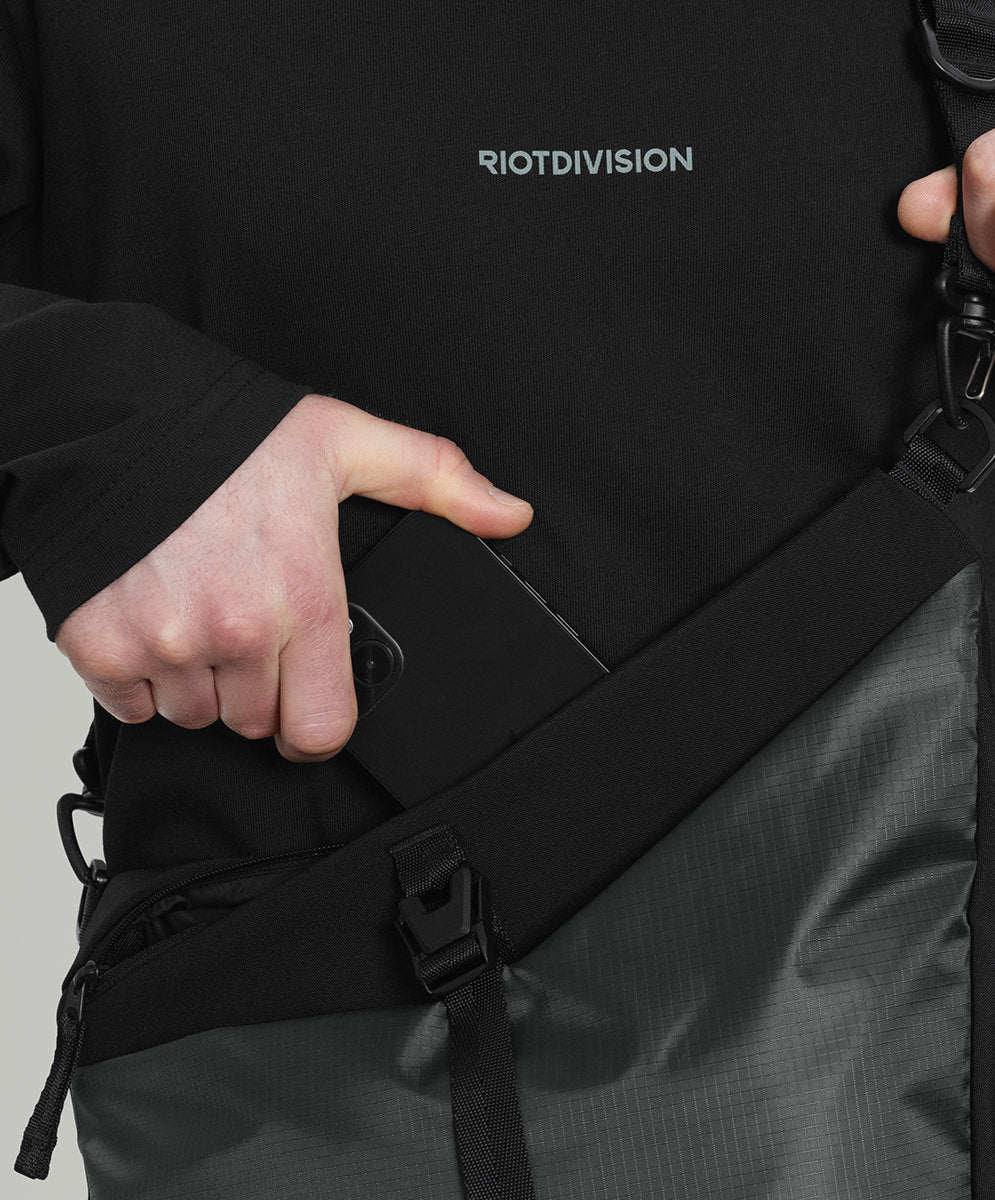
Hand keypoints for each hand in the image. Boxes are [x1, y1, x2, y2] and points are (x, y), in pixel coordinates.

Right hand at [55, 394, 532, 760]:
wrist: (116, 417)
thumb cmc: (227, 437)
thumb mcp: (347, 442)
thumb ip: (434, 480)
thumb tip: (510, 514)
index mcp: (306, 598)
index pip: (323, 727)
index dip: (317, 725)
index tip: (307, 709)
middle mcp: (239, 631)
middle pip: (255, 723)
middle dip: (257, 688)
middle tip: (248, 626)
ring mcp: (167, 643)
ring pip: (194, 715)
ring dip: (199, 683)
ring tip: (199, 613)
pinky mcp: (102, 645)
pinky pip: (130, 704)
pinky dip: (137, 677)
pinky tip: (152, 621)